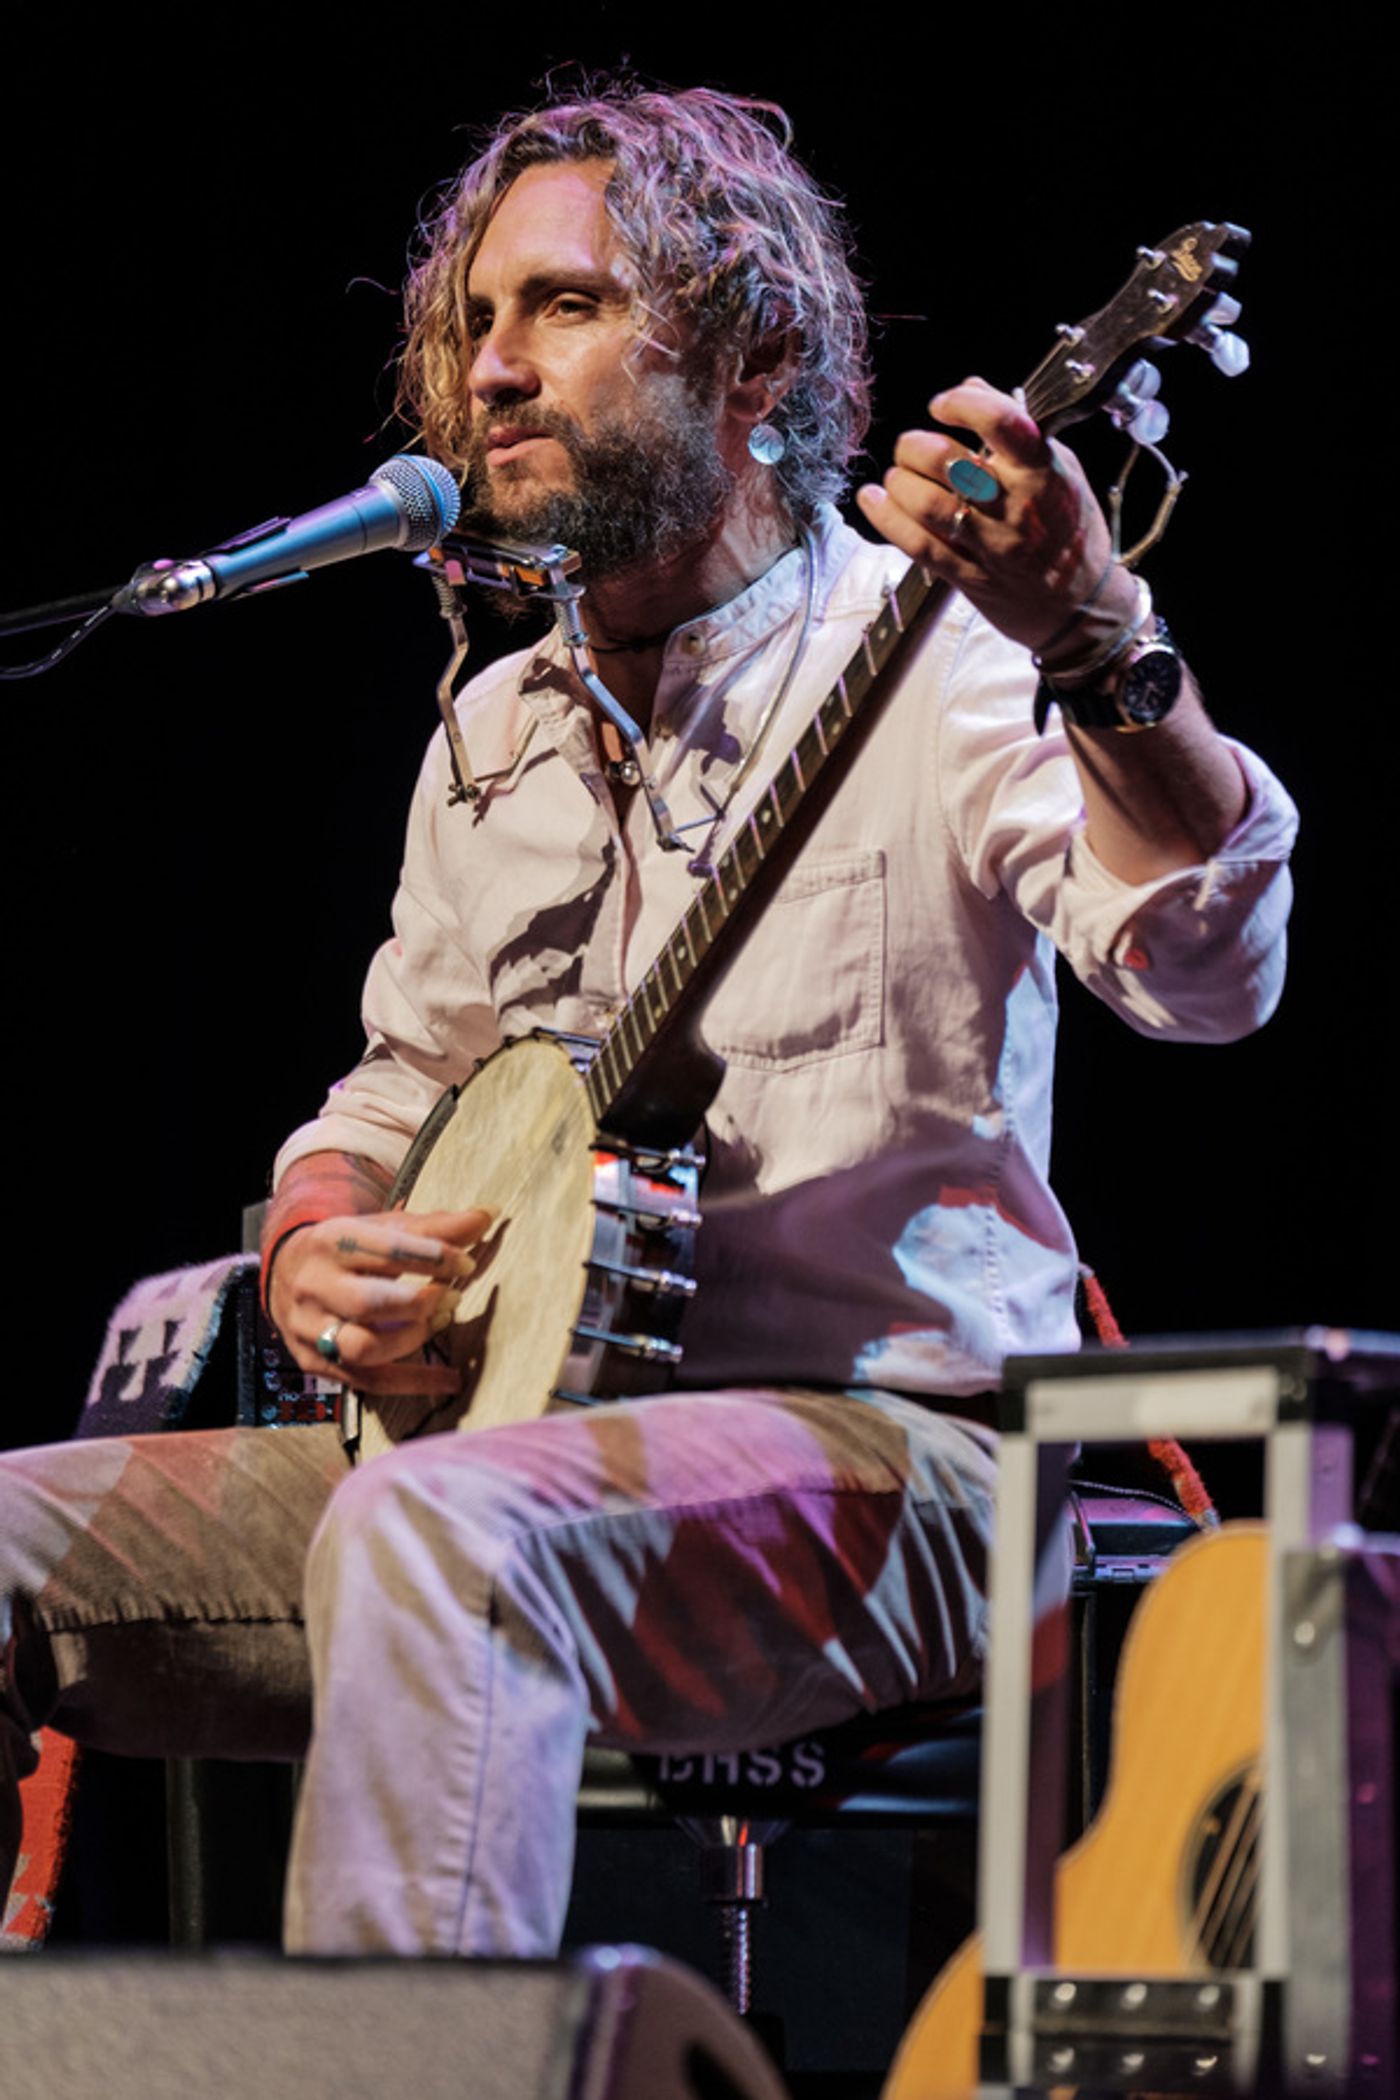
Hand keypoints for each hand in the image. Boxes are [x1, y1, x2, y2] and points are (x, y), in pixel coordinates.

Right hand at [269, 1206, 491, 1394]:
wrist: (284, 1274)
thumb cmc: (345, 1250)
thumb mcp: (380, 1228)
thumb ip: (433, 1227)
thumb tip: (488, 1214)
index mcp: (332, 1241)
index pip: (386, 1249)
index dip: (433, 1257)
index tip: (467, 1263)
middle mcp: (316, 1285)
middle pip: (368, 1303)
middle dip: (420, 1303)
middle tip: (452, 1297)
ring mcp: (311, 1329)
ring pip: (362, 1347)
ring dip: (412, 1340)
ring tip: (440, 1323)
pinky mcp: (316, 1363)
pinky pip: (368, 1382)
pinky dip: (413, 1383)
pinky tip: (449, 1379)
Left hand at [856, 376, 1135, 651]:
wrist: (1081, 607)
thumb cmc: (1072, 530)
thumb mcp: (1060, 471)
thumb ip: (1017, 429)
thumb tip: (974, 386)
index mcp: (1043, 472)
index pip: (1001, 422)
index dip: (962, 404)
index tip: (943, 405)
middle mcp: (1015, 506)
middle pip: (949, 462)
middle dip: (915, 446)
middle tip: (911, 446)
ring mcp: (990, 545)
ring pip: (928, 504)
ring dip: (900, 482)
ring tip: (897, 476)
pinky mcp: (968, 576)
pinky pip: (919, 545)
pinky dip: (888, 518)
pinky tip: (873, 499)